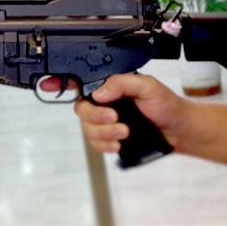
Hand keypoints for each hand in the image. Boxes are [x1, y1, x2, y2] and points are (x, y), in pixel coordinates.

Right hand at [42, 73, 191, 154]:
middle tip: (116, 118)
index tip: (47, 85)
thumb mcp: (148, 86)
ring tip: (125, 132)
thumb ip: (122, 84)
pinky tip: (118, 144)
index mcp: (108, 85)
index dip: (59, 81)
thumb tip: (98, 93)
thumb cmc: (165, 104)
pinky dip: (105, 145)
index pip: (79, 80)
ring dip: (104, 133)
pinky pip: (95, 144)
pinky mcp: (109, 138)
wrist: (178, 131)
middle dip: (96, 117)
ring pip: (87, 129)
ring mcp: (104, 121)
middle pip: (80, 109)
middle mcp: (102, 102)